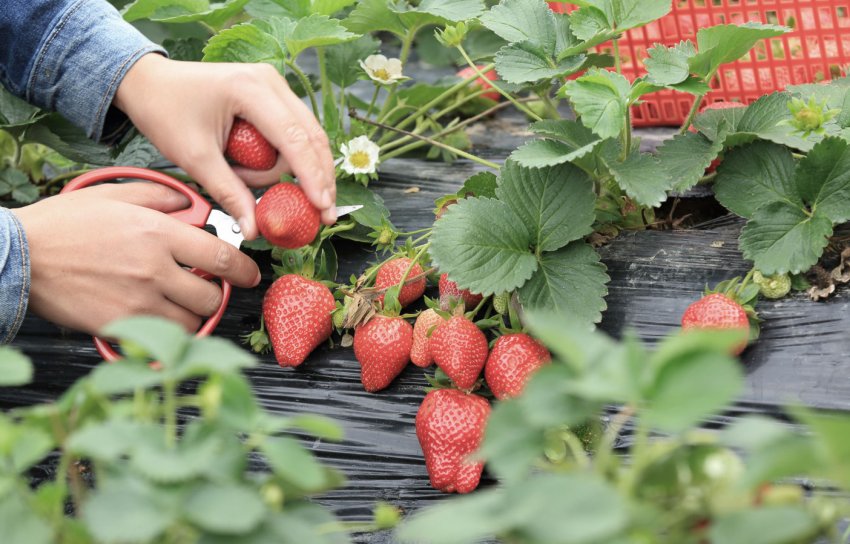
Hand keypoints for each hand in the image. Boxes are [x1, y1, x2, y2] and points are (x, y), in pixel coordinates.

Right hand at [12, 183, 260, 334]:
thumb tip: (188, 201)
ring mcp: (138, 301)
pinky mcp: (120, 325)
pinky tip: (156, 318)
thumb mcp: (114, 194)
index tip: (249, 275)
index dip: (244, 270)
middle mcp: (154, 269)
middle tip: (205, 289)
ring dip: (192, 316)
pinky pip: (161, 338)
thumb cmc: (63, 225)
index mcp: (158, 234)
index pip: (220, 257)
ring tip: (178, 304)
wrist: (20, 256)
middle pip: (212, 297)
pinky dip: (166, 332)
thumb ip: (159, 195)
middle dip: (216, 295)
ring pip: (191, 322)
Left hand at [113, 53, 337, 238]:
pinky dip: (290, 158)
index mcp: (251, 90)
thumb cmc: (165, 112)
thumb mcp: (195, 158)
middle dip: (318, 178)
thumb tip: (253, 229)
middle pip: (312, 137)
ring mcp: (274, 85)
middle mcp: (271, 82)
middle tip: (322, 213)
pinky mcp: (273, 95)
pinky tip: (273, 175)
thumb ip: (229, 193)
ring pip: (307, 136)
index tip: (322, 208)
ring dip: (295, 169)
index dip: (312, 177)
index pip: (295, 139)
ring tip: (253, 183)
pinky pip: (294, 132)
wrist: (149, 83)